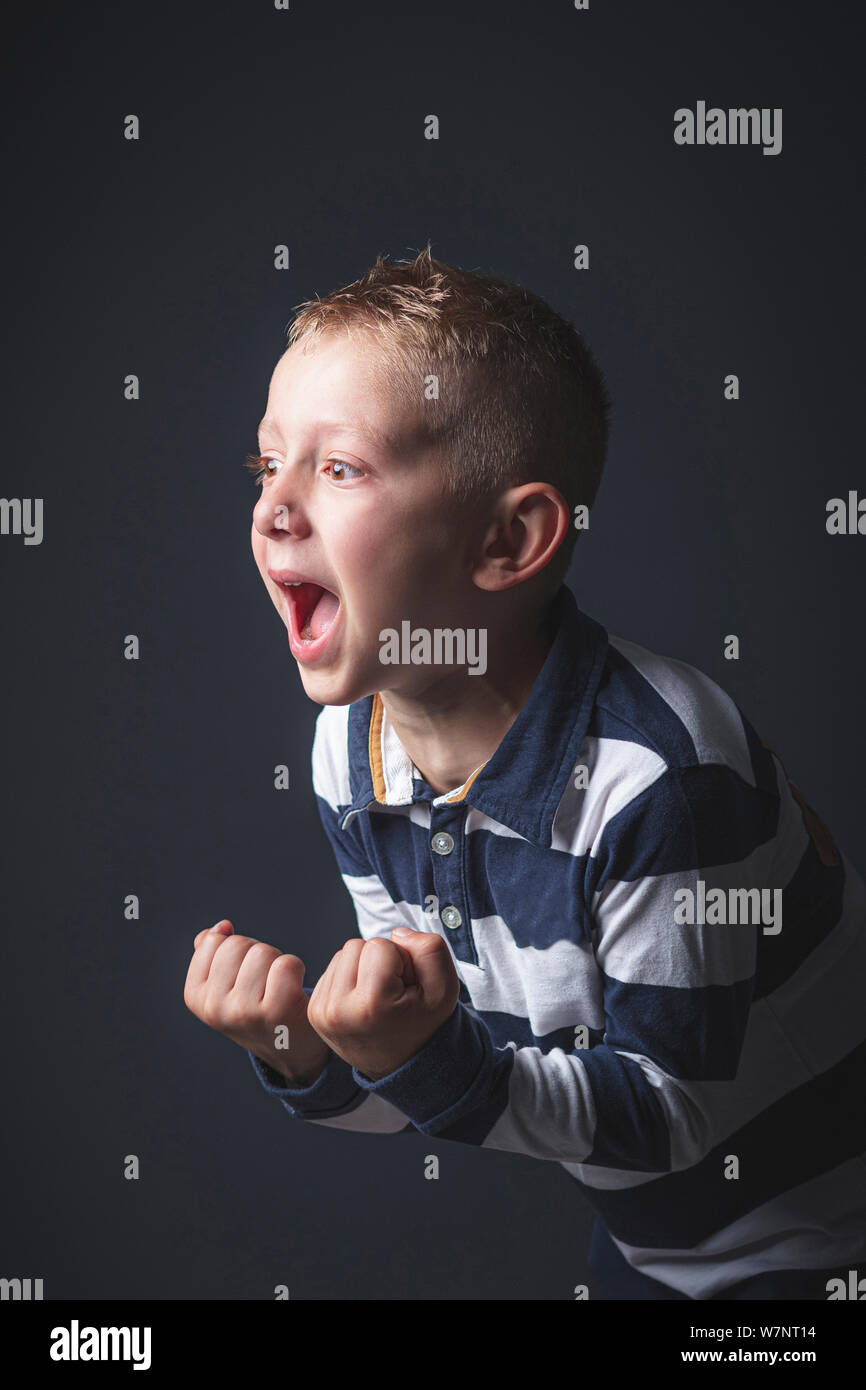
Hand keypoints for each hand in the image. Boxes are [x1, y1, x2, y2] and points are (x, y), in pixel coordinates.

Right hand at [184, 921, 329, 1085]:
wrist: (289, 1048)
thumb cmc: (256, 1009)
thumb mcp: (225, 986)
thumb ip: (213, 954)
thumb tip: (221, 927)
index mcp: (195, 997)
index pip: (213, 941)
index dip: (235, 950)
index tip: (243, 975)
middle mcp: (214, 1008)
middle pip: (238, 944)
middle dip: (256, 953)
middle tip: (264, 981)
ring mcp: (243, 1012)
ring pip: (263, 952)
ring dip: (277, 962)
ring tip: (278, 987)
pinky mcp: (276, 1012)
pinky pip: (286, 964)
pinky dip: (296, 969)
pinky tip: (294, 991)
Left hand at [306, 926, 460, 1080]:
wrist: (401, 1063)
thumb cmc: (423, 1023)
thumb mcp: (445, 988)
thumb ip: (430, 948)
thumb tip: (396, 933)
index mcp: (370, 1005)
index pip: (380, 944)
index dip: (401, 959)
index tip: (406, 989)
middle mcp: (338, 1009)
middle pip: (358, 945)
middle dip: (380, 961)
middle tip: (393, 992)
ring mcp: (322, 1012)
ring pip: (343, 954)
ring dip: (364, 967)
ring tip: (379, 996)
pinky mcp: (314, 1011)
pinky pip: (333, 968)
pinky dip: (351, 977)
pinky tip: (364, 1000)